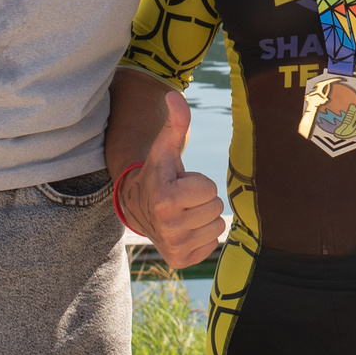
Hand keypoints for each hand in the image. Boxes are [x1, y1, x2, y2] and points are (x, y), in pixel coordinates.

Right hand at [129, 90, 225, 269]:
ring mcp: (174, 246)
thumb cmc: (159, 174)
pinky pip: (213, 244)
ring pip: (217, 226)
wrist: (138, 208)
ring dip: (204, 217)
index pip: (209, 188)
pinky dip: (202, 236)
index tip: (179, 184)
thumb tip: (174, 94)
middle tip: (182, 199)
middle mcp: (168, 226)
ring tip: (183, 212)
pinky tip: (185, 229)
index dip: (197, 182)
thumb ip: (175, 122)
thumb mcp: (165, 148)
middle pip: (215, 207)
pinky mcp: (181, 260)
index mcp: (164, 199)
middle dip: (202, 200)